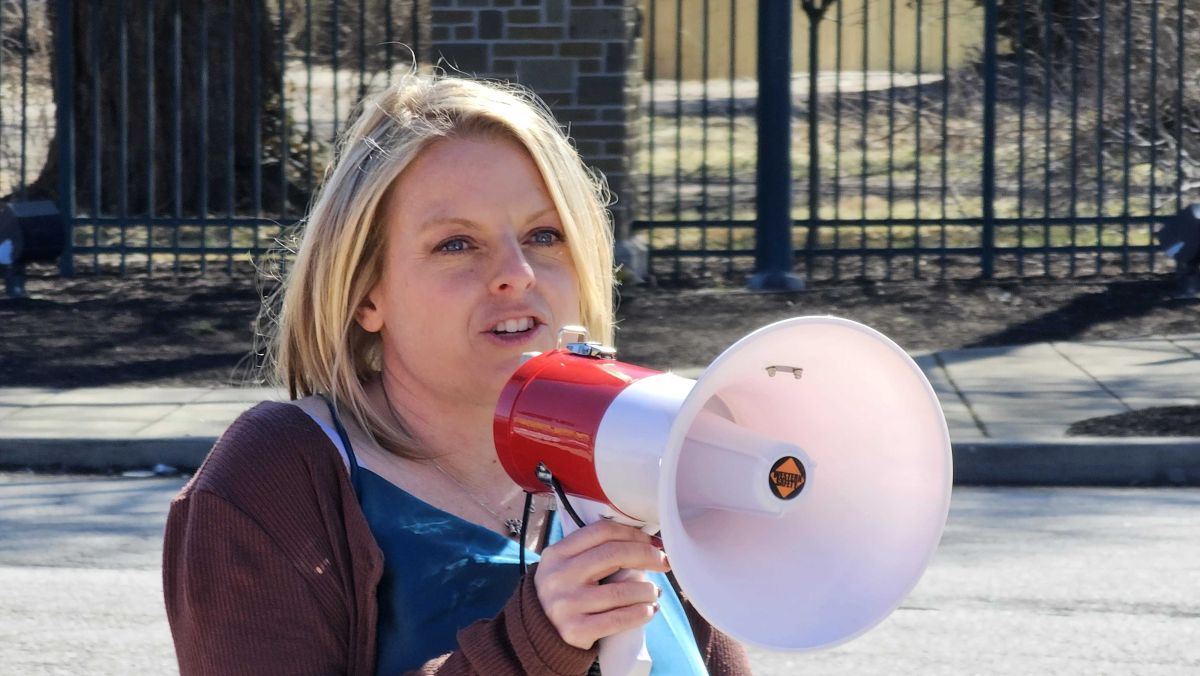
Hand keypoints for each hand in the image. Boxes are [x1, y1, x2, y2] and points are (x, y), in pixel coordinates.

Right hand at [533, 519, 669, 649]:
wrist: (538, 632)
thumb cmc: (563, 593)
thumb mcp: (566, 565)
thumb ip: (593, 551)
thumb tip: (643, 542)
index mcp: (557, 553)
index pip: (601, 532)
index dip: (633, 534)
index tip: (652, 542)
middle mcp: (559, 576)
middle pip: (614, 555)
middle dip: (646, 556)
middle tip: (663, 562)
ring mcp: (566, 604)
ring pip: (621, 591)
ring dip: (646, 590)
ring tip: (654, 592)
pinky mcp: (575, 630)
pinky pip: (618, 619)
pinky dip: (640, 613)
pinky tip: (649, 610)